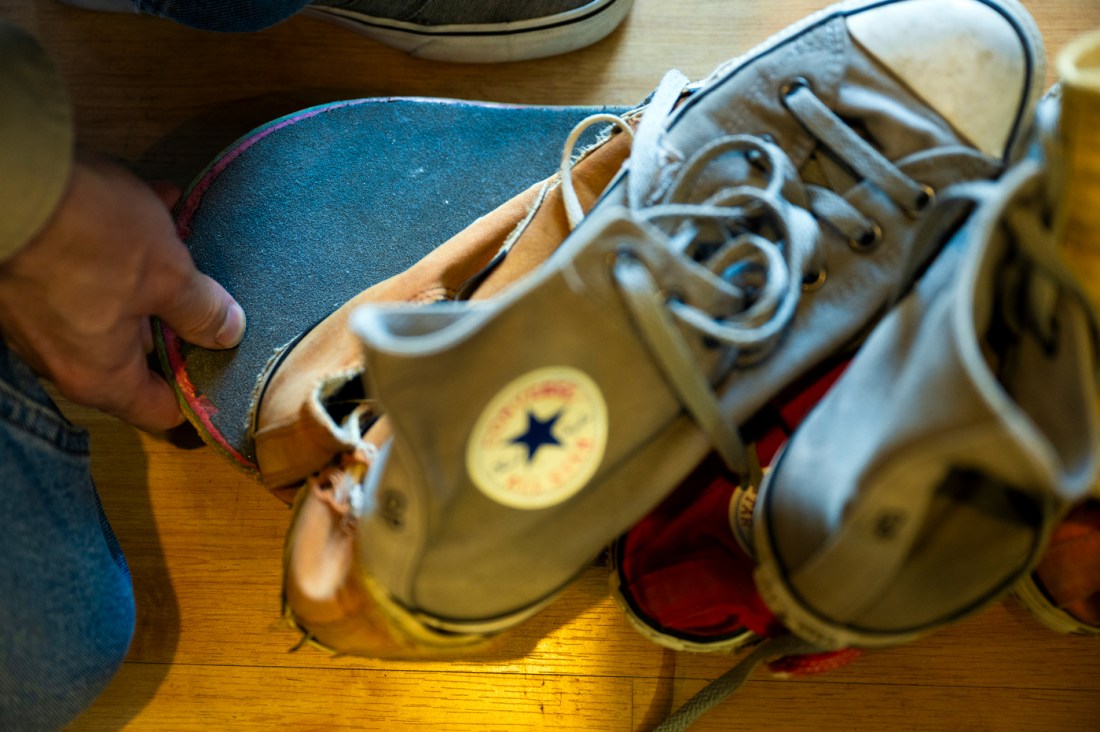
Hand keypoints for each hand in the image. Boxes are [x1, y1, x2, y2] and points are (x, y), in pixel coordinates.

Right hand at [0, 153, 244, 431]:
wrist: (5, 179)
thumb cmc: (87, 238)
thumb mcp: (167, 273)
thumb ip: (202, 311)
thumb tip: (229, 333)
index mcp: (100, 376)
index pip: (158, 411)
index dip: (198, 397)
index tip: (230, 376)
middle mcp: (62, 358)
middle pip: (139, 357)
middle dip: (181, 324)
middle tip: (221, 300)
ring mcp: (39, 318)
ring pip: (115, 305)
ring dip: (154, 276)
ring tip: (190, 239)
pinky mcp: (27, 278)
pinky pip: (87, 272)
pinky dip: (121, 247)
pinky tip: (156, 201)